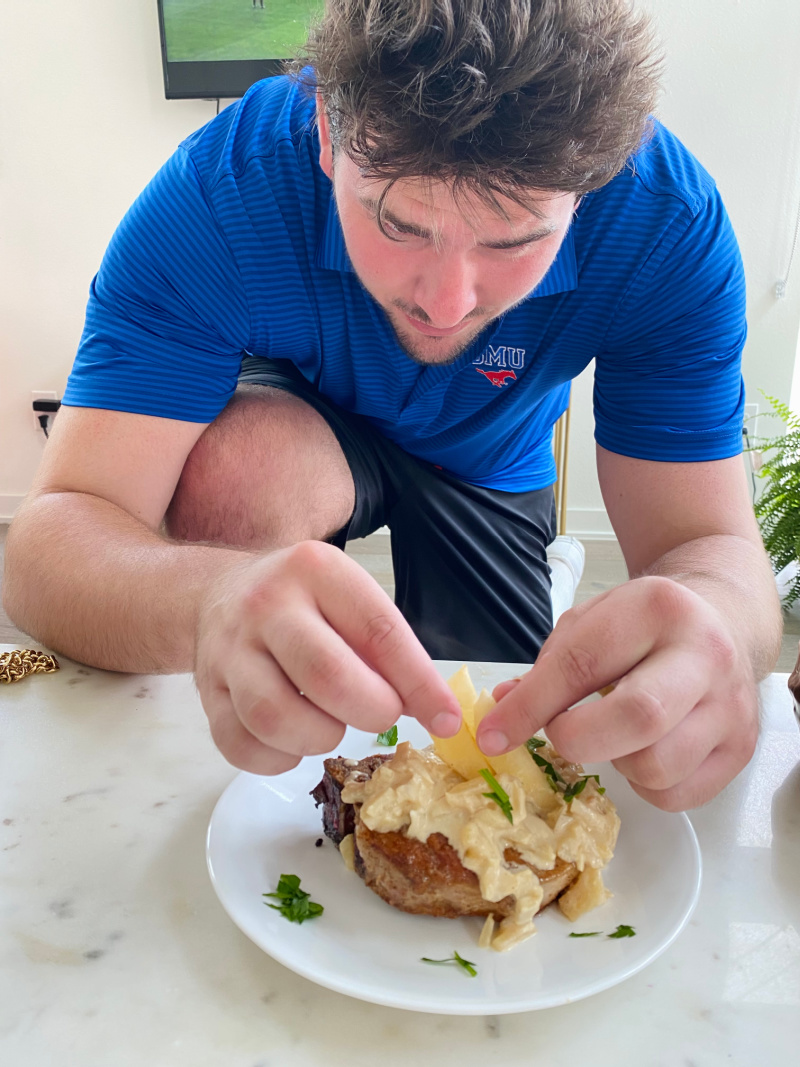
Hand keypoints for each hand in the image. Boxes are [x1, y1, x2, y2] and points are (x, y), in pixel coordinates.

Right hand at [195, 540, 461, 773]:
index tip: (445, 719)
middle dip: (370, 712)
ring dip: (320, 738)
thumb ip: (387, 647)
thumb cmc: (302, 601)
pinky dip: (278, 759)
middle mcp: (267, 604)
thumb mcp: (347, 597)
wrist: (219, 593)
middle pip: (327, 676)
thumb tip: (434, 710)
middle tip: (380, 715)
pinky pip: (241, 745)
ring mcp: (229, 649)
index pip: (378, 631)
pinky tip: (294, 742)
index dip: (418, 683)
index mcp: (316, 571)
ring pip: (276, 717)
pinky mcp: (206, 692)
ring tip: (332, 726)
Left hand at [476, 576, 759, 810]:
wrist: (723, 622)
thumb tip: (499, 724)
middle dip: (578, 739)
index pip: (582, 664)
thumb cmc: (644, 626)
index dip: (529, 706)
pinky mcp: (741, 749)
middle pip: (638, 717)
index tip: (492, 736)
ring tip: (615, 734)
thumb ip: (546, 669)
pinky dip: (644, 785)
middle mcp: (704, 655)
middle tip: (560, 735)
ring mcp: (730, 706)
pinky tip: (643, 750)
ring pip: (656, 766)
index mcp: (656, 609)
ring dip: (616, 762)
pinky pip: (676, 795)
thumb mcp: (591, 624)